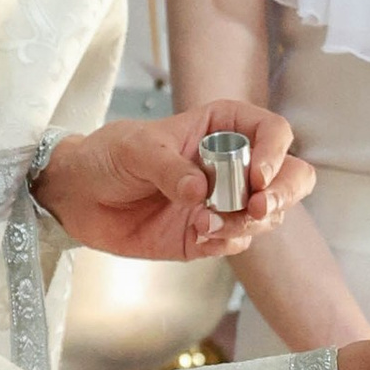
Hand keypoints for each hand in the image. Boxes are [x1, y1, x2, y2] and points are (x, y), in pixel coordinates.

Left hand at [31, 103, 314, 260]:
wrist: (79, 197)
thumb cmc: (109, 155)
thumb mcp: (136, 149)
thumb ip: (169, 168)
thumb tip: (201, 192)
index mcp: (224, 128)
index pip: (273, 133)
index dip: (275, 154)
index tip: (256, 177)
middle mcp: (234, 165)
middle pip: (291, 177)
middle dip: (282, 194)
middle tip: (257, 208)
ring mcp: (225, 203)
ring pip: (268, 215)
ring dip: (247, 223)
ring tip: (206, 224)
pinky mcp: (209, 235)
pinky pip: (237, 242)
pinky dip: (225, 242)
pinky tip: (199, 234)